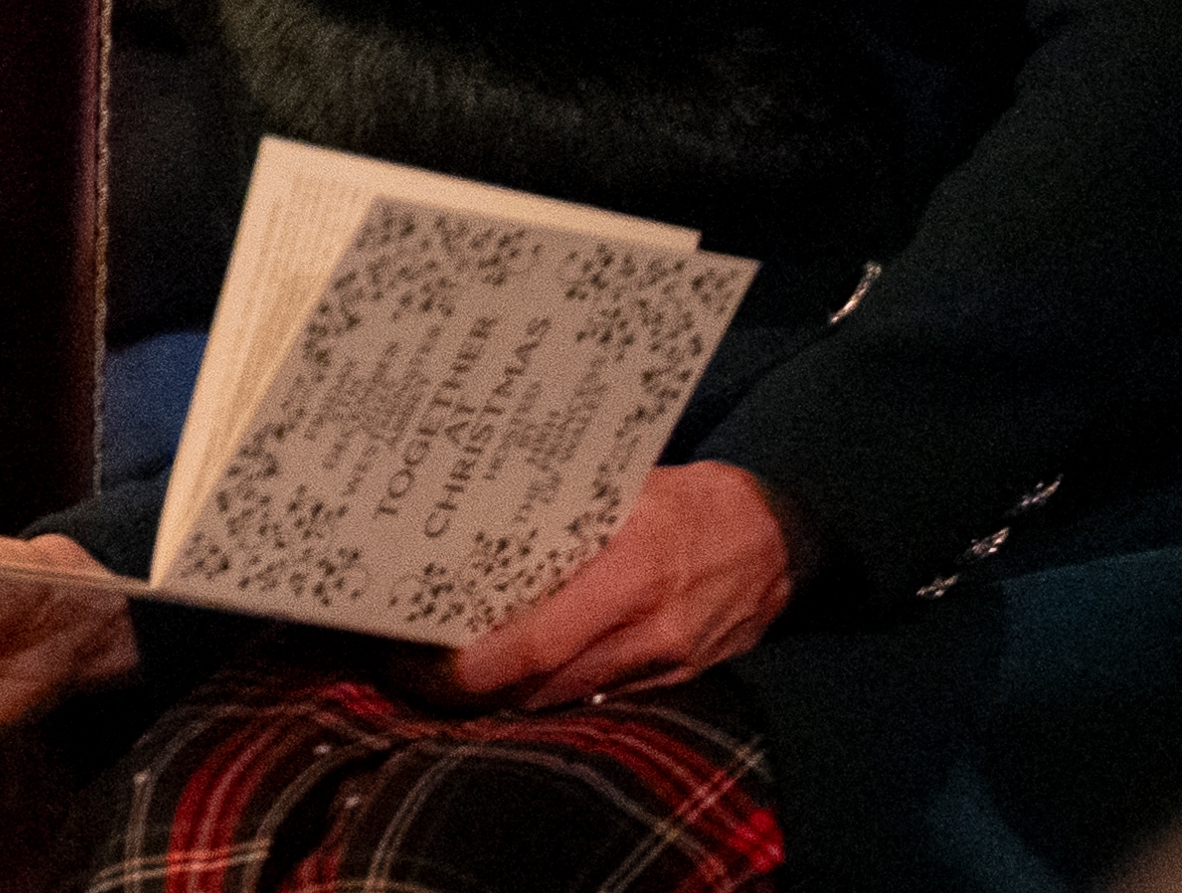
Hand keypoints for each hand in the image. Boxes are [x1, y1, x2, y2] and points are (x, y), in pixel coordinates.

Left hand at [430, 462, 795, 712]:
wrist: (777, 537)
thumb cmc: (688, 501)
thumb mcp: (623, 490)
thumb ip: (557, 512)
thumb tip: (472, 518)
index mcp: (630, 574)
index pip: (539, 643)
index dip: (476, 666)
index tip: (423, 661)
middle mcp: (648, 631)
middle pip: (541, 685)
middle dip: (472, 687)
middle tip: (412, 668)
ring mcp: (666, 664)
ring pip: (564, 698)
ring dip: (506, 695)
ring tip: (447, 674)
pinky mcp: (677, 681)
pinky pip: (600, 697)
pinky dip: (552, 692)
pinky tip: (513, 676)